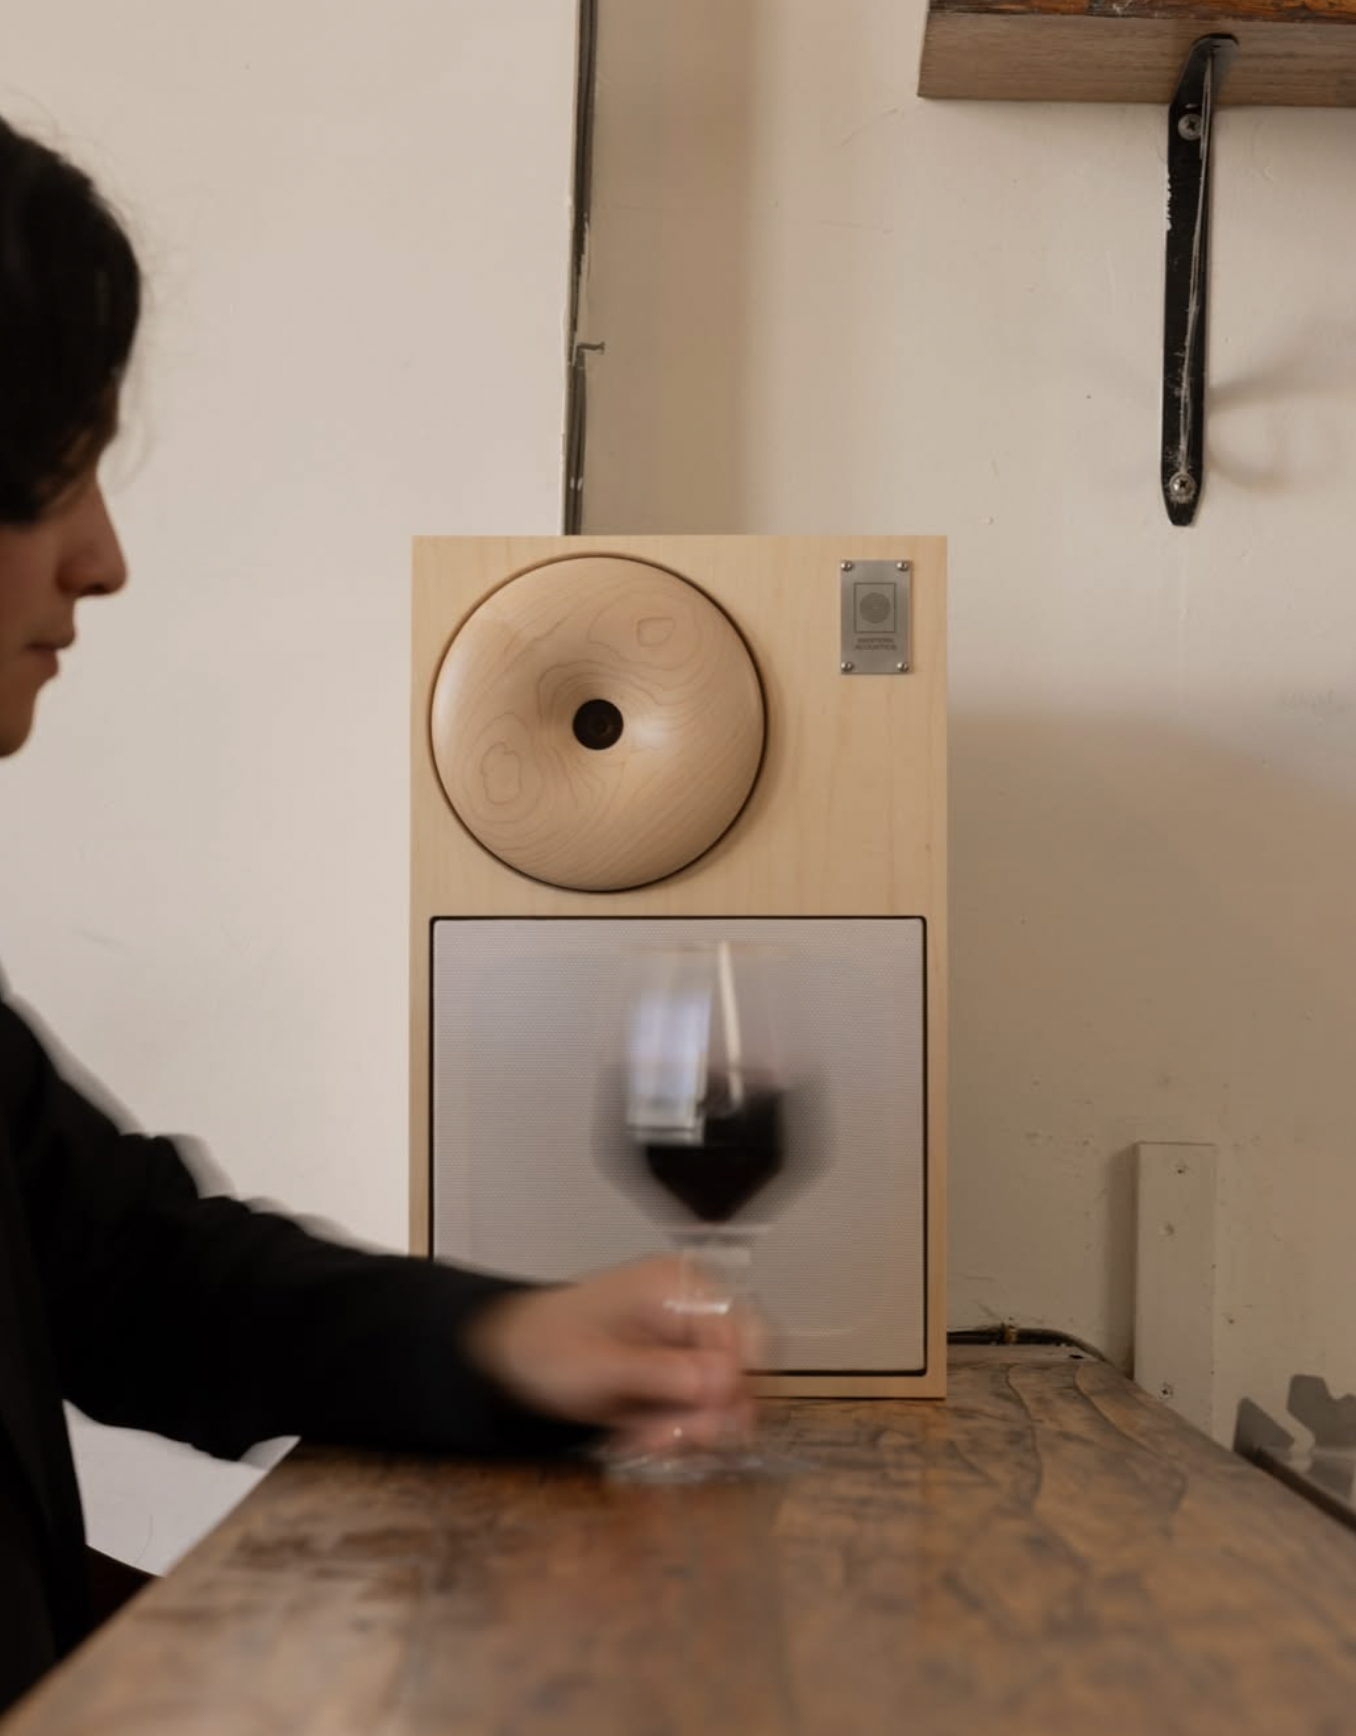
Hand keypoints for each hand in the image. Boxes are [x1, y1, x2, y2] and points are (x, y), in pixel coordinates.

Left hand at [463, 1256, 760, 1449]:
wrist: (512, 1356)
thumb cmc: (546, 1346)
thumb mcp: (601, 1366)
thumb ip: (664, 1374)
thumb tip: (727, 1383)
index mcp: (680, 1287)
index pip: (742, 1336)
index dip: (731, 1388)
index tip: (702, 1425)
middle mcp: (694, 1310)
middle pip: (738, 1372)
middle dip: (704, 1418)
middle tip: (662, 1441)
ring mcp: (687, 1342)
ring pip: (722, 1401)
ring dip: (686, 1431)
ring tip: (641, 1440)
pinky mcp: (678, 1371)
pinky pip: (699, 1411)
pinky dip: (673, 1431)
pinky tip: (638, 1436)